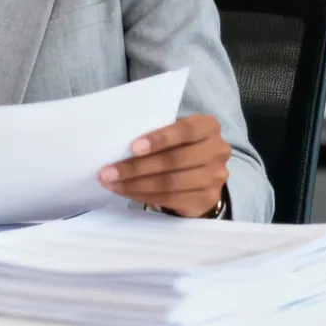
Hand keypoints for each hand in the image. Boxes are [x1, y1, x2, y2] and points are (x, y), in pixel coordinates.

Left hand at [98, 114, 230, 217]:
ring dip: (135, 184)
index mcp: (208, 126)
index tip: (132, 148)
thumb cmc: (177, 142)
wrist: (201, 169)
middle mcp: (217, 150)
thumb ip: (155, 130)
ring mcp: (215, 177)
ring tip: (111, 183)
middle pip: (173, 161)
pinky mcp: (207, 199)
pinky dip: (144, 196)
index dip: (158, 139)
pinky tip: (125, 192)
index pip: (184, 131)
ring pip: (170, 183)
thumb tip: (117, 143)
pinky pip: (171, 199)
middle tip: (107, 171)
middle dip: (136, 167)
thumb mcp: (172, 130)